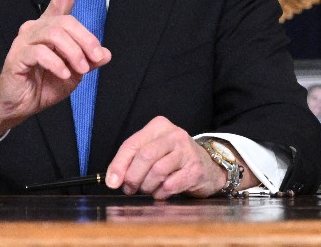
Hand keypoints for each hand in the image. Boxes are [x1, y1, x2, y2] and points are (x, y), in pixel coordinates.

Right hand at [0, 0, 110, 144]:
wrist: (19, 106)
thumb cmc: (43, 85)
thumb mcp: (74, 74)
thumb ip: (88, 61)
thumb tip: (105, 54)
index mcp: (50, 28)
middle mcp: (36, 28)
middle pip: (66, 21)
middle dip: (86, 40)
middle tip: (95, 59)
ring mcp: (24, 40)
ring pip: (55, 34)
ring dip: (74, 52)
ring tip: (79, 69)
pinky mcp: (17, 55)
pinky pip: (41, 52)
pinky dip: (57, 63)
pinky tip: (64, 74)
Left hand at [104, 116, 226, 199]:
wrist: (208, 167)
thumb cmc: (174, 159)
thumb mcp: (152, 151)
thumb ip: (131, 161)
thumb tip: (113, 180)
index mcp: (158, 126)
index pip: (132, 144)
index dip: (119, 165)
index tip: (112, 182)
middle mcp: (173, 135)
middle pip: (145, 157)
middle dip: (133, 177)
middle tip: (130, 189)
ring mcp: (186, 151)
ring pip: (157, 171)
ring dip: (147, 186)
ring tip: (148, 189)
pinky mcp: (195, 169)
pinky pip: (170, 185)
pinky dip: (161, 193)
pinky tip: (161, 192)